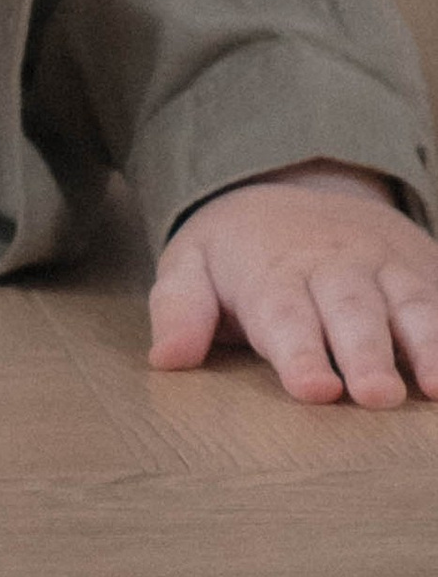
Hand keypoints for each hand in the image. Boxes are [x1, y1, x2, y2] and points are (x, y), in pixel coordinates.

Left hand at [147, 160, 437, 407]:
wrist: (299, 179)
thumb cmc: (242, 250)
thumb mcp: (192, 265)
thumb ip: (180, 310)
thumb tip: (166, 359)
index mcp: (274, 273)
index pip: (285, 315)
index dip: (300, 353)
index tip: (315, 390)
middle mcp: (336, 268)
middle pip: (352, 312)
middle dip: (366, 353)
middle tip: (377, 396)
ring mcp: (387, 267)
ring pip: (411, 304)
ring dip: (427, 345)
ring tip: (435, 388)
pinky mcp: (425, 271)